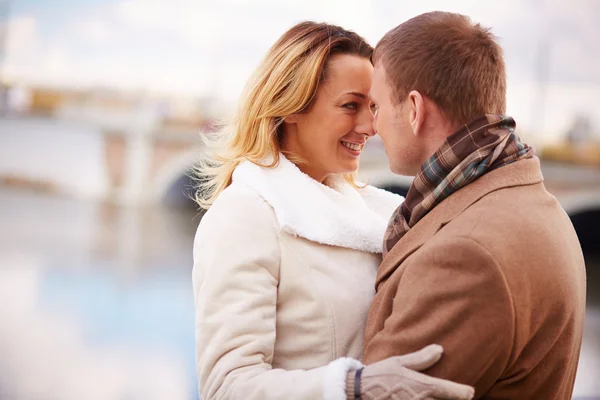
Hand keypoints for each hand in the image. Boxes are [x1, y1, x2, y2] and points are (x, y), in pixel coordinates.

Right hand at [346, 344, 473, 399]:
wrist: (360, 391)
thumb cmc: (380, 374)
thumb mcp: (399, 361)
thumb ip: (421, 358)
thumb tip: (440, 349)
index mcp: (421, 386)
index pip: (447, 390)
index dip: (462, 392)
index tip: (470, 392)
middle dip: (452, 398)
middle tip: (461, 395)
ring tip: (444, 397)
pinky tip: (428, 399)